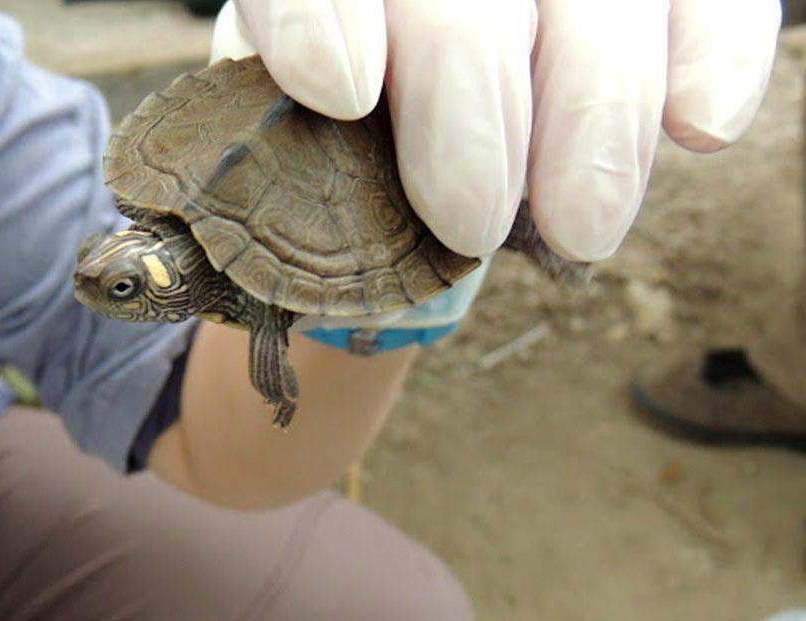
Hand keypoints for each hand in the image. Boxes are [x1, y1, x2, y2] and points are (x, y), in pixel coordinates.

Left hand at [211, 0, 781, 262]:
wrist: (427, 109)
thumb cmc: (349, 142)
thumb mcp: (297, 150)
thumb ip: (284, 168)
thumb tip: (256, 245)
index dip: (320, 17)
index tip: (339, 91)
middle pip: (462, 2)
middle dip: (470, 108)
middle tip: (467, 222)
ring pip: (595, 2)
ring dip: (595, 113)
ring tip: (578, 229)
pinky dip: (716, 55)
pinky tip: (699, 129)